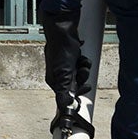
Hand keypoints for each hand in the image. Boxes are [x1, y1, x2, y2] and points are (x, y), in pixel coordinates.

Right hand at [41, 10, 93, 138]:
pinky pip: (81, 65)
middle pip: (75, 85)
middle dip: (81, 79)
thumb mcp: (64, 74)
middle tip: (81, 73)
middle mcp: (58, 75)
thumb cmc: (61, 50)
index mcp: (54, 81)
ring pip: (79, 75)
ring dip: (83, 69)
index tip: (83, 94)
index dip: (76, 96)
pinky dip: (83, 62)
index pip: (66, 96)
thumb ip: (65, 92)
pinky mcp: (71, 59)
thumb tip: (65, 107)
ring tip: (81, 62)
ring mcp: (65, 66)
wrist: (64, 30)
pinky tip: (81, 56)